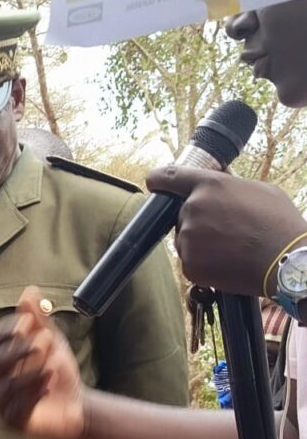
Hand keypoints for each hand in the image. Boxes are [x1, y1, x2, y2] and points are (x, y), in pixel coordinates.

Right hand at [0, 287, 85, 438]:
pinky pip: (17, 406)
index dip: (8, 330)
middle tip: (46, 341)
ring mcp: (1, 400)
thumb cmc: (57, 372)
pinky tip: (49, 384)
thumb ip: (38, 320)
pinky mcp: (12, 420)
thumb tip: (29, 291)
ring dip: (31, 371)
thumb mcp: (51, 342)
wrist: (74, 405)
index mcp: (1, 357)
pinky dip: (33, 393)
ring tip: (52, 365)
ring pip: (8, 384)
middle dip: (22, 350)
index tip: (27, 322)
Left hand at [145, 166, 306, 296]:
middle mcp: (192, 209)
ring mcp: (188, 239)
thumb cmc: (278, 224)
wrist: (286, 262)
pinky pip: (190, 260)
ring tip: (231, 245)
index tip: (153, 181)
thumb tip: (219, 173)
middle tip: (227, 228)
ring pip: (185, 238)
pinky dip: (204, 261)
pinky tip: (226, 260)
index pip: (171, 176)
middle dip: (199, 220)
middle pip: (182, 214)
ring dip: (201, 241)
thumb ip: (231, 182)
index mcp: (209, 186)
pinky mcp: (189, 265)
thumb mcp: (260, 190)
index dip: (159, 178)